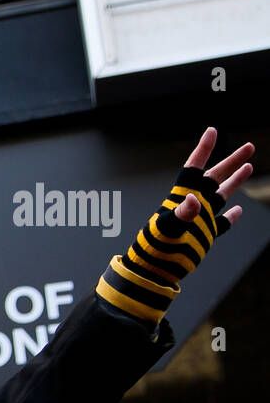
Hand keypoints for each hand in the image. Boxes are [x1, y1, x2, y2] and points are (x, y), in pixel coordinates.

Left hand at [128, 128, 253, 286]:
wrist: (153, 271)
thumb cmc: (155, 249)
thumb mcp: (168, 229)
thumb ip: (181, 214)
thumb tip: (195, 200)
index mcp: (180, 198)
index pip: (193, 168)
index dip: (203, 149)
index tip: (212, 131)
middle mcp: (192, 206)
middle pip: (214, 177)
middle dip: (231, 161)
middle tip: (249, 146)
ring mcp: (199, 221)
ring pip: (221, 196)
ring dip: (235, 181)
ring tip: (249, 166)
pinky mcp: (204, 236)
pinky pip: (221, 223)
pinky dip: (231, 216)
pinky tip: (239, 210)